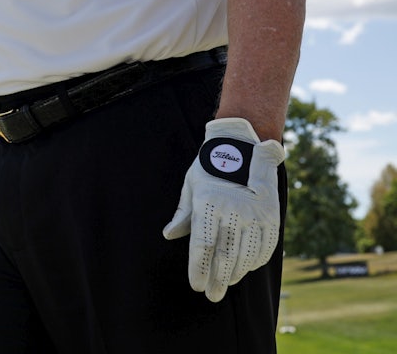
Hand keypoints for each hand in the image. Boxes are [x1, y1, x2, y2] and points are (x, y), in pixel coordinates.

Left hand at [162, 117, 285, 301]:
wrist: (243, 144)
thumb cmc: (209, 167)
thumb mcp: (191, 185)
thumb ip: (183, 214)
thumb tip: (168, 235)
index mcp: (209, 203)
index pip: (203, 244)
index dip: (199, 268)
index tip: (195, 285)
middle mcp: (234, 210)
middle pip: (225, 255)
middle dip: (217, 279)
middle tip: (211, 296)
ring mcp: (256, 214)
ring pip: (246, 254)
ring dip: (235, 274)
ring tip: (226, 285)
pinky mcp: (272, 216)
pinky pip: (264, 246)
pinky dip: (254, 262)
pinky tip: (245, 270)